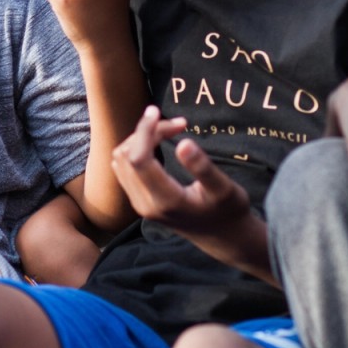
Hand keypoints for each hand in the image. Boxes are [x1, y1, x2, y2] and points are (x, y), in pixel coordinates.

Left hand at [110, 105, 251, 235]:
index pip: (138, 159)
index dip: (144, 131)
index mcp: (165, 201)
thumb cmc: (227, 211)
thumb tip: (183, 143)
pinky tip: (158, 142)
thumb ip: (202, 168)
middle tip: (179, 124)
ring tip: (169, 130)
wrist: (221, 237)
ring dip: (140, 138)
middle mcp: (145, 204)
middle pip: (127, 155)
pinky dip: (136, 148)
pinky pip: (123, 167)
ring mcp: (138, 204)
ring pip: (120, 160)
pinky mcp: (138, 200)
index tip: (157, 111)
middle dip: (147, 132)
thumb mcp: (224, 189)